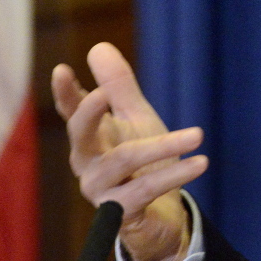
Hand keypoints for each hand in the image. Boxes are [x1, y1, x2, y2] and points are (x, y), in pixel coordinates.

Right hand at [52, 42, 208, 260]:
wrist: (162, 214)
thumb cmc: (145, 161)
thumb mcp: (136, 119)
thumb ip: (119, 86)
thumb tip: (98, 46)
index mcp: (91, 136)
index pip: (72, 110)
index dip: (65, 92)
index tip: (62, 69)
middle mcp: (87, 163)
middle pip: (80, 134)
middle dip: (89, 113)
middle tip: (103, 94)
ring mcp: (100, 189)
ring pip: (124, 160)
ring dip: (165, 145)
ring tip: (199, 135)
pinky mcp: (121, 213)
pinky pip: (145, 190)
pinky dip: (174, 174)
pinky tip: (199, 163)